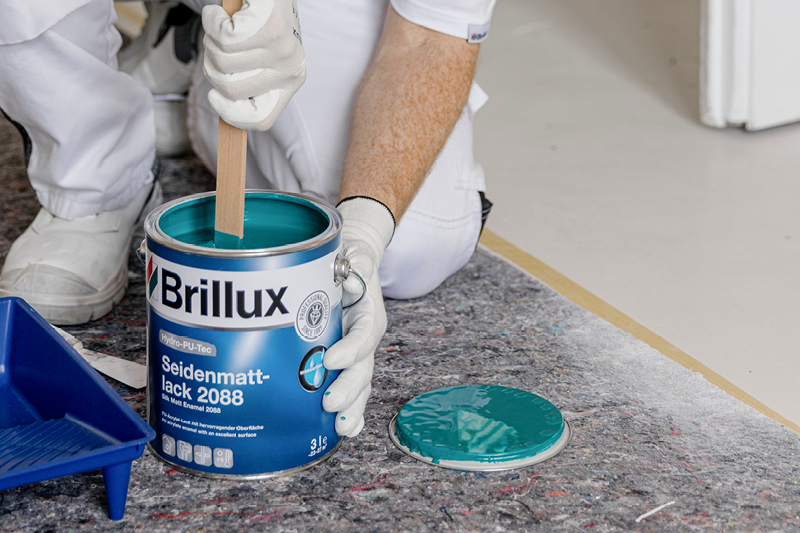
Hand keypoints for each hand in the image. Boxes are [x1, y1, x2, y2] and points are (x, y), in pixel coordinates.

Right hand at [201, 0, 304, 129]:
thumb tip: (225, 108)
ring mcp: (282, 49)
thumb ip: (249, 82)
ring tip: (226, 25)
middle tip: (221, 45)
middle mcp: (291, 69)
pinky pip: (222, 37)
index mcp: (291, 82)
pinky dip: (212, 21)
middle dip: (212, 65)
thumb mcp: (262, 58)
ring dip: (212, 39)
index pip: (262, 119)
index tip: (214, 97)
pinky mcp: (269, 26)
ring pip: (221, 60)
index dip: (231, 114)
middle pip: (230, 89)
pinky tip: (223, 13)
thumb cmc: (262, 21)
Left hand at [323, 198, 394, 436]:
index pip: (363, 335)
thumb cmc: (350, 260)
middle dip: (349, 389)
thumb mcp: (354, 253)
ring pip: (360, 385)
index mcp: (368, 313)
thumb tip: (352, 268)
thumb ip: (357, 262)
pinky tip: (343, 430)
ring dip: (352, 408)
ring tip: (341, 428)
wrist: (355, 262)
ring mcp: (358, 353)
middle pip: (363, 367)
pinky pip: (353, 389)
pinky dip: (352, 412)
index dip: (350, 350)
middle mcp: (366, 337)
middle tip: (329, 404)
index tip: (329, 361)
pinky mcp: (347, 362)